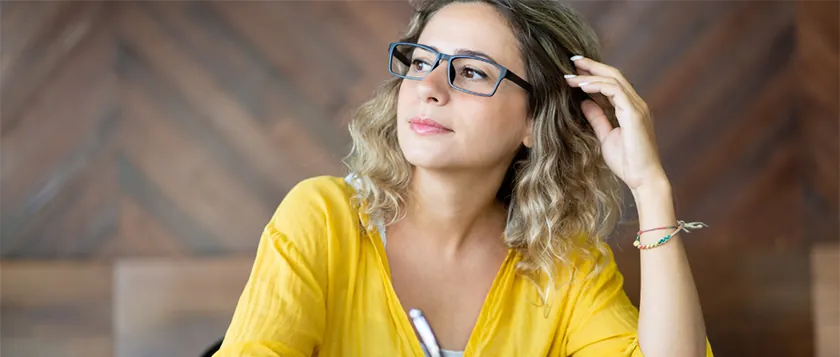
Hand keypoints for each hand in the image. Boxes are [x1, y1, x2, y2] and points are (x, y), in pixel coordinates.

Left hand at [564, 55, 667, 191]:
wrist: (643, 179)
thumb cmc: (627, 162)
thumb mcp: (605, 137)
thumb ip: (597, 118)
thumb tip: (584, 102)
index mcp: (630, 109)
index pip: (612, 83)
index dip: (594, 74)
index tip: (574, 70)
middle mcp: (636, 104)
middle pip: (613, 75)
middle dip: (592, 66)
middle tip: (571, 60)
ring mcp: (637, 107)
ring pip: (613, 79)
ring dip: (590, 75)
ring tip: (570, 75)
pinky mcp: (635, 114)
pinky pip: (615, 91)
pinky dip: (597, 85)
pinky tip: (582, 86)